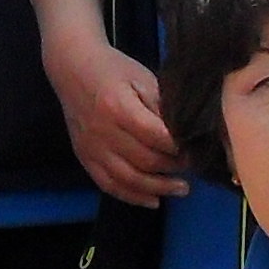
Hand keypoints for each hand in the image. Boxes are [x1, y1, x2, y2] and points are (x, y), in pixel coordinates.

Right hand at [40, 21, 187, 208]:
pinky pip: (108, 185)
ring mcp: (91, 147)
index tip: (196, 150)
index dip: (179, 148)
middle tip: (192, 168)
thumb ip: (161, 106)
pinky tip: (153, 201)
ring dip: (158, 188)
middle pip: (145, 160)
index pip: (155, 136)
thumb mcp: (143, 78)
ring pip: (128, 179)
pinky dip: (132, 196)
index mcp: (119, 107)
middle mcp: (103, 132)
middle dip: (174, 168)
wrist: (72, 68)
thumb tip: (183, 135)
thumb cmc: (113, 69)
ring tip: (181, 189)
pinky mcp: (84, 157)